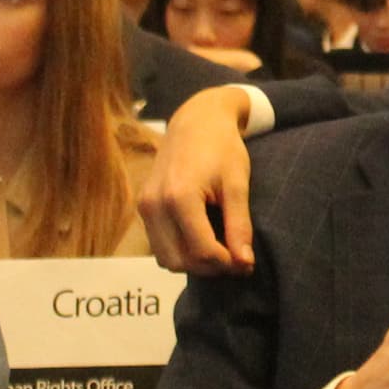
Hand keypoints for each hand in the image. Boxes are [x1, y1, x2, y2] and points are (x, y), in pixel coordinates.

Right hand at [137, 86, 263, 272]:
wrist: (196, 121)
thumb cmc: (222, 148)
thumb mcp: (237, 184)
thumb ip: (239, 225)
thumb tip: (244, 263)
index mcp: (179, 197)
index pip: (202, 251)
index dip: (227, 264)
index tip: (246, 263)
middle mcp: (155, 205)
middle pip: (180, 261)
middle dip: (209, 268)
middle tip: (234, 260)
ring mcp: (145, 206)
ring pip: (165, 258)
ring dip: (192, 263)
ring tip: (220, 251)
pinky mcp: (143, 206)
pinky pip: (158, 245)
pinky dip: (179, 251)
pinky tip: (202, 240)